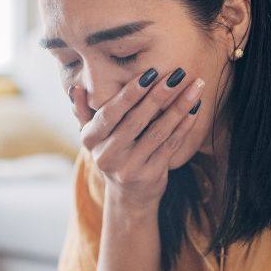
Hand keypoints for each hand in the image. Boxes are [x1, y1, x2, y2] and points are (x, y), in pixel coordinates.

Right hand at [68, 68, 204, 208]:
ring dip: (178, 107)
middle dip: (159, 95)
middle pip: (136, 120)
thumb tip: (75, 88)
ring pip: (158, 132)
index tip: (149, 73)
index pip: (110, 113)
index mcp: (90, 139)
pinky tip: (195, 109)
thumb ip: (83, 111)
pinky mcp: (150, 175)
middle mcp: (107, 155)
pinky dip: (184, 126)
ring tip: (195, 86)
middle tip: (177, 74)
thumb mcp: (93, 136)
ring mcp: (129, 168)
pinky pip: (170, 146)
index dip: (129, 94)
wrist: (128, 196)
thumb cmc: (112, 154)